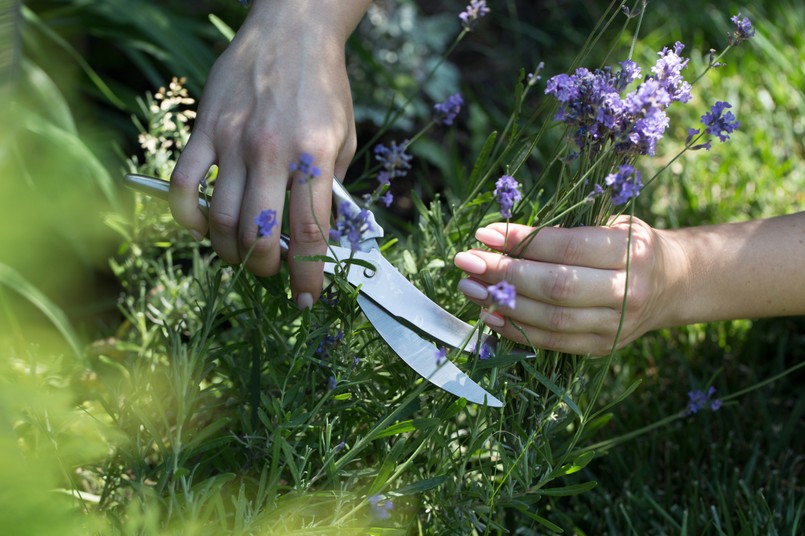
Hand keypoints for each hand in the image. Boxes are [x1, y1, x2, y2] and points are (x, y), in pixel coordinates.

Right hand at [169, 1, 367, 307]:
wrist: (292, 30)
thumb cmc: (324, 88)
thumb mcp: (346, 136)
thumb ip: (332, 186)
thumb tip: (321, 233)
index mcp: (316, 154)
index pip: (310, 232)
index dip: (308, 274)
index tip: (307, 299)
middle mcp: (272, 151)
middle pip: (261, 234)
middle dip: (266, 267)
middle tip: (271, 270)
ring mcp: (233, 140)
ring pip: (221, 218)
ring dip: (230, 250)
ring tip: (242, 253)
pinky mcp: (205, 129)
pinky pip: (183, 184)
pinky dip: (187, 217)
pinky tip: (202, 227)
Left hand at [453, 216, 680, 354]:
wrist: (673, 284)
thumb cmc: (628, 245)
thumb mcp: (609, 224)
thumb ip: (563, 231)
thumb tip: (498, 238)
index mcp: (630, 250)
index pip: (567, 247)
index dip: (523, 241)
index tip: (484, 234)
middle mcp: (627, 290)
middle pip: (556, 286)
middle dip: (505, 274)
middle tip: (466, 262)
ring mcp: (615, 324)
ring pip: (551, 319)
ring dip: (503, 304)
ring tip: (469, 288)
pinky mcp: (602, 347)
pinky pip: (553, 342)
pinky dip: (516, 330)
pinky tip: (489, 314)